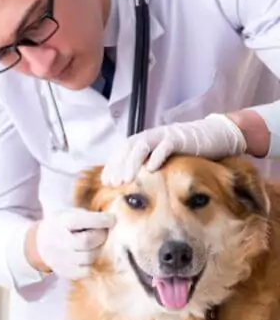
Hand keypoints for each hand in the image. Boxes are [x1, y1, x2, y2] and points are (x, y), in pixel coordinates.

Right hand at [25, 209, 114, 279]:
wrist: (40, 243)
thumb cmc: (62, 226)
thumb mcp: (69, 214)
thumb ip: (88, 217)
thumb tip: (112, 222)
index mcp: (60, 222)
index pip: (83, 221)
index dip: (101, 220)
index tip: (113, 219)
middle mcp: (59, 241)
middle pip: (87, 242)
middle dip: (101, 236)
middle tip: (104, 233)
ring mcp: (60, 259)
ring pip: (89, 258)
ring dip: (98, 250)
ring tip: (97, 244)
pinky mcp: (64, 272)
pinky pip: (85, 271)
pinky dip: (91, 263)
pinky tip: (89, 255)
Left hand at [101, 114, 246, 186]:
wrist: (213, 135)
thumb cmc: (186, 149)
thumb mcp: (163, 157)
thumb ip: (148, 164)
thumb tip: (131, 182)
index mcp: (144, 140)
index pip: (122, 151)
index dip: (112, 165)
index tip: (106, 182)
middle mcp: (151, 135)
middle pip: (128, 148)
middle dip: (118, 166)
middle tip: (113, 183)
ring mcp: (165, 135)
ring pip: (143, 146)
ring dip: (132, 163)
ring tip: (127, 179)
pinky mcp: (180, 138)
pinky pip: (166, 146)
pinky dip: (157, 156)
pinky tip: (151, 169)